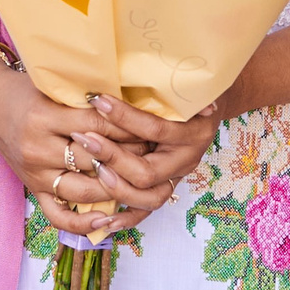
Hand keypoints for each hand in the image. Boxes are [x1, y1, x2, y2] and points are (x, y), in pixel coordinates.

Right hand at [0, 59, 178, 237]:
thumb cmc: (25, 89)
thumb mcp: (54, 86)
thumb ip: (87, 99)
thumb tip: (135, 109)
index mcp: (44, 117)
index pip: (99, 127)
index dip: (130, 128)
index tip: (153, 127)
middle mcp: (37, 149)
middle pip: (96, 160)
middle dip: (130, 157)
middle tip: (156, 152)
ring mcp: (35, 174)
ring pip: (84, 191)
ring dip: (116, 187)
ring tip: (140, 179)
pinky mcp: (32, 189)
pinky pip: (58, 217)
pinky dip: (82, 223)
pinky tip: (107, 219)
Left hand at [73, 91, 218, 212]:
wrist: (205, 107)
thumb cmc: (183, 91)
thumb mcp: (175, 85)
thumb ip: (154, 85)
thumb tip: (126, 70)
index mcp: (193, 131)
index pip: (155, 129)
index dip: (124, 117)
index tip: (96, 101)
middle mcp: (187, 159)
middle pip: (147, 172)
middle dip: (112, 156)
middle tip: (85, 139)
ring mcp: (177, 179)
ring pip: (149, 198)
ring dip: (117, 188)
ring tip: (94, 170)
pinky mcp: (165, 190)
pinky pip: (145, 213)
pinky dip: (124, 219)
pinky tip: (103, 219)